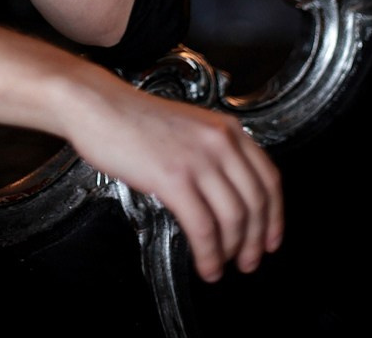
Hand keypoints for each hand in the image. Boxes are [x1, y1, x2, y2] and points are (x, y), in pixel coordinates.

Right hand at [68, 82, 282, 283]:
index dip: (275, 215)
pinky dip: (209, 254)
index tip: (272, 237)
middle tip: (249, 261)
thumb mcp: (188, 125)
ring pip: (234, 218)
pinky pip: (203, 227)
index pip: (268, 177)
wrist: (97, 105)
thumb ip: (213, 151)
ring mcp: (198, 159)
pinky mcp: (174, 178)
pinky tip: (205, 264)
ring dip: (232, 251)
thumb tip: (228, 192)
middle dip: (256, 240)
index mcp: (226, 128)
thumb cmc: (132, 117)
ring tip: (222, 267)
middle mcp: (219, 141)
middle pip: (256, 202)